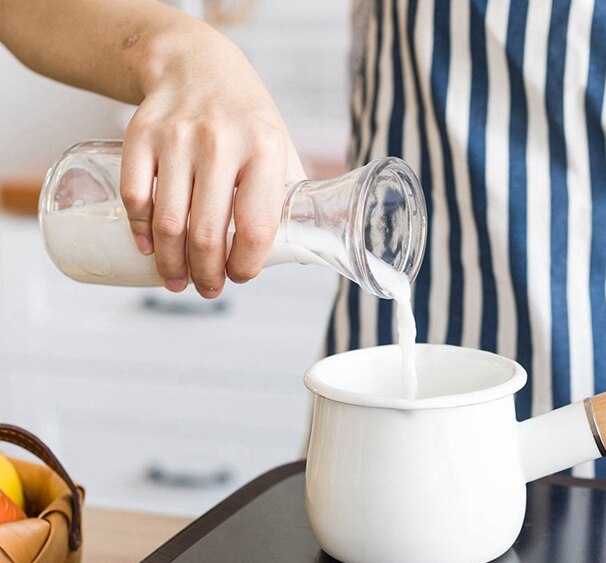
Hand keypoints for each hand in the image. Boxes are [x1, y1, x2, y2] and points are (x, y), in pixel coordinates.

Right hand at [120, 25, 304, 297]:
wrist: (195, 63)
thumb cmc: (245, 118)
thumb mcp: (281, 147)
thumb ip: (290, 195)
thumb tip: (304, 247)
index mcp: (265, 151)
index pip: (256, 228)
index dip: (246, 266)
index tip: (240, 277)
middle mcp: (221, 143)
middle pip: (207, 234)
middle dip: (207, 275)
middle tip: (208, 290)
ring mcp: (177, 138)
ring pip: (169, 223)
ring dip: (172, 264)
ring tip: (178, 281)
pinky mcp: (141, 134)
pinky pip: (136, 196)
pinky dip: (140, 230)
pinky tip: (150, 248)